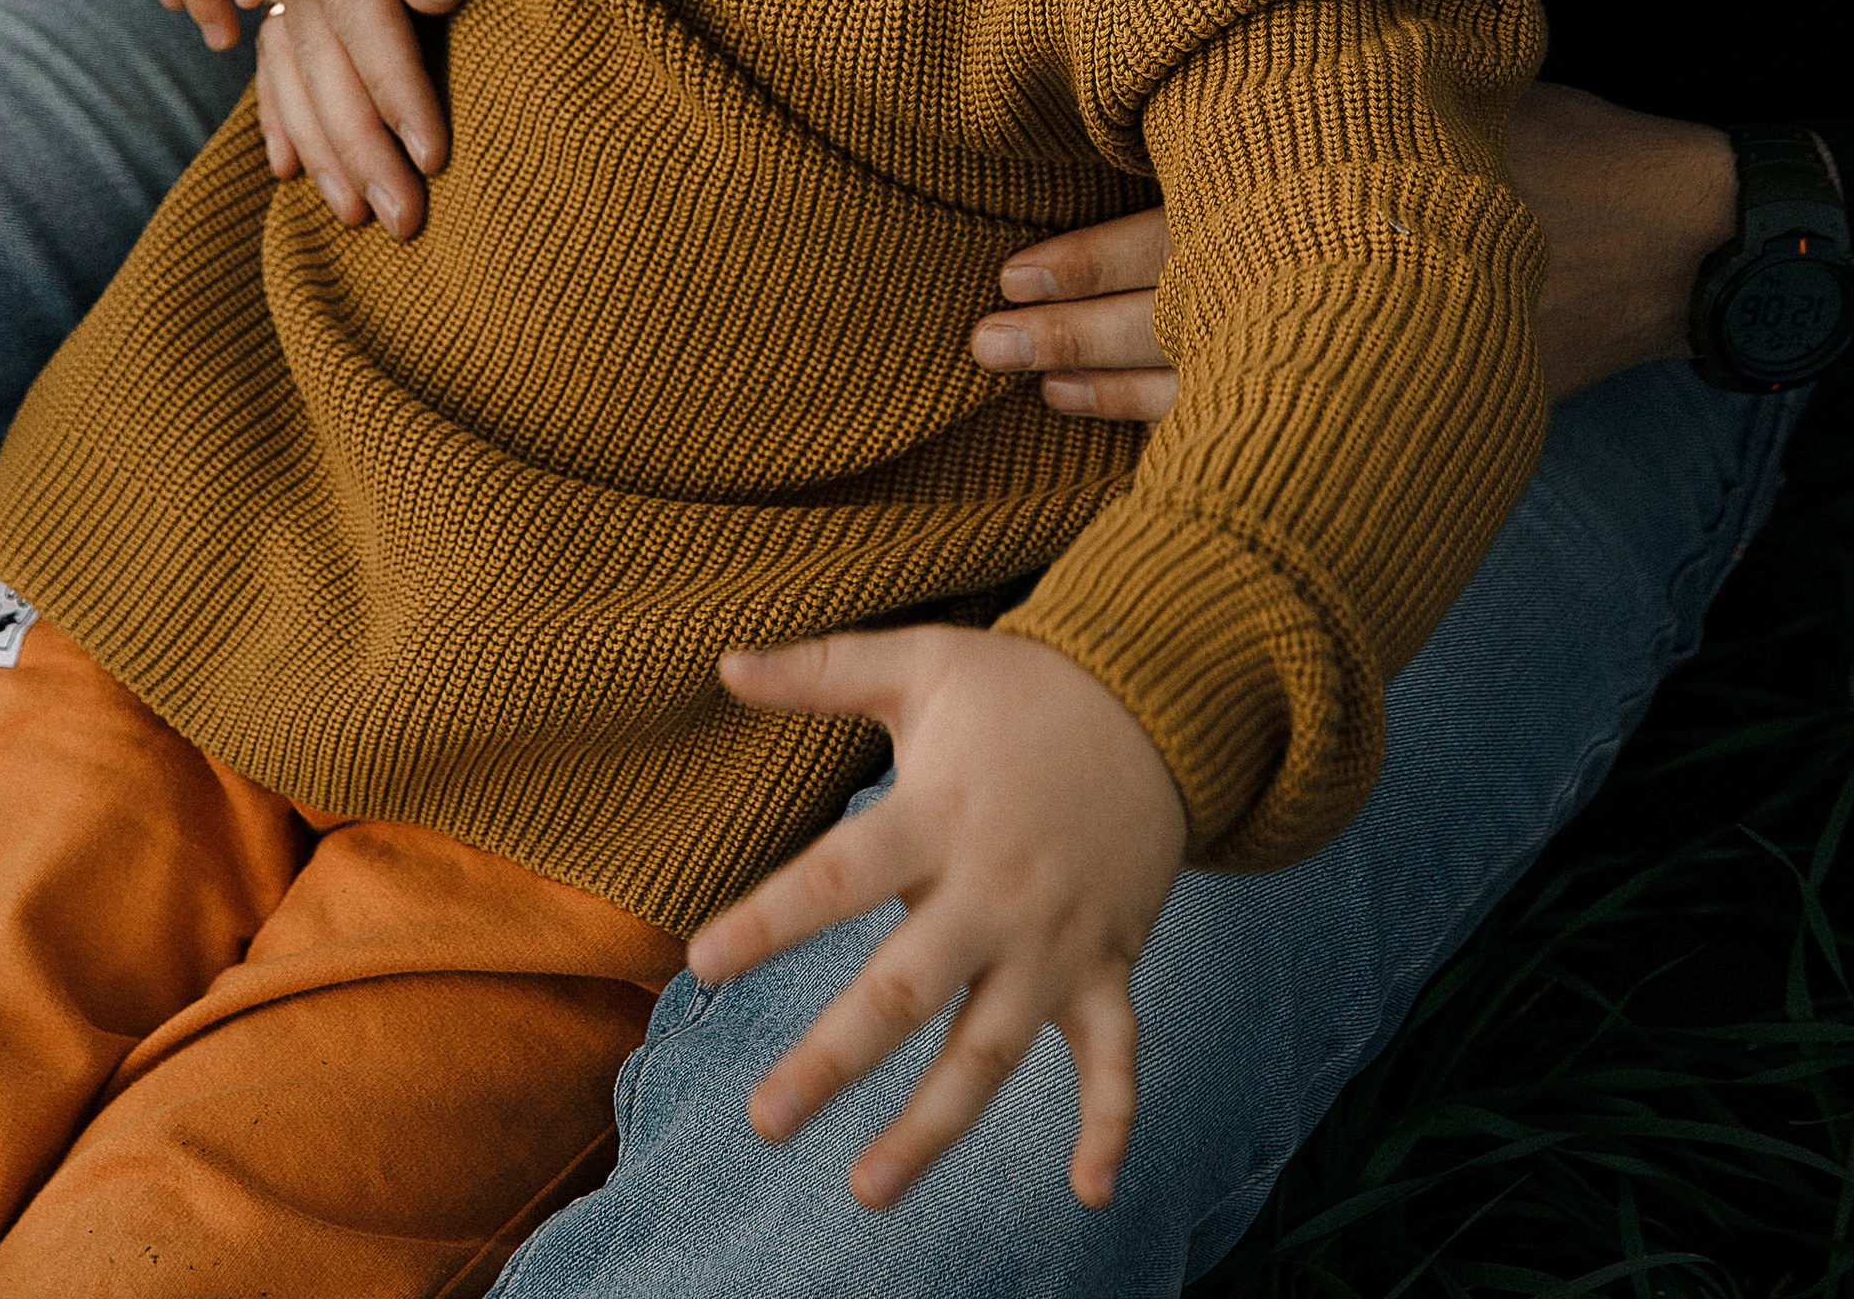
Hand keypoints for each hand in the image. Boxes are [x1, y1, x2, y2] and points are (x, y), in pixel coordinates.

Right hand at [253, 0, 492, 236]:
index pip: (361, 4)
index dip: (397, 86)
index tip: (436, 155)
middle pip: (316, 44)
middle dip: (361, 139)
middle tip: (404, 221)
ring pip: (289, 52)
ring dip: (324, 139)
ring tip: (359, 214)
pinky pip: (278, 37)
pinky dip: (286, 104)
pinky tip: (294, 165)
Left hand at [688, 627, 1186, 1208]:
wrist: (1154, 700)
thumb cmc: (1020, 686)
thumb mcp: (922, 662)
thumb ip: (822, 669)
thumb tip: (724, 662)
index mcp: (938, 816)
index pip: (839, 873)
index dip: (772, 917)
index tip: (700, 961)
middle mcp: (994, 892)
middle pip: (908, 989)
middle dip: (835, 1059)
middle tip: (765, 1120)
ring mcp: (1055, 940)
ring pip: (990, 1049)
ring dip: (933, 1126)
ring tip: (867, 1190)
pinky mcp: (1107, 966)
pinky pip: (1115, 1056)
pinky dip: (1111, 1122)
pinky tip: (1090, 1192)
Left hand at [965, 85, 1757, 422]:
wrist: (1680, 240)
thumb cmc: (1561, 140)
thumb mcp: (1451, 85)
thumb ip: (1338, 80)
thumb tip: (1223, 41)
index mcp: (1343, 201)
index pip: (1184, 240)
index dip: (1090, 262)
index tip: (1009, 272)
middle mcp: (1347, 291)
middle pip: (1176, 326)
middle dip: (1071, 338)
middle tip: (982, 343)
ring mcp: (1381, 364)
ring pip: (1217, 395)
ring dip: (1116, 394)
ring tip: (1035, 388)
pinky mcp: (1413, 410)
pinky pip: (1286, 435)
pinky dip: (1204, 444)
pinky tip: (1142, 447)